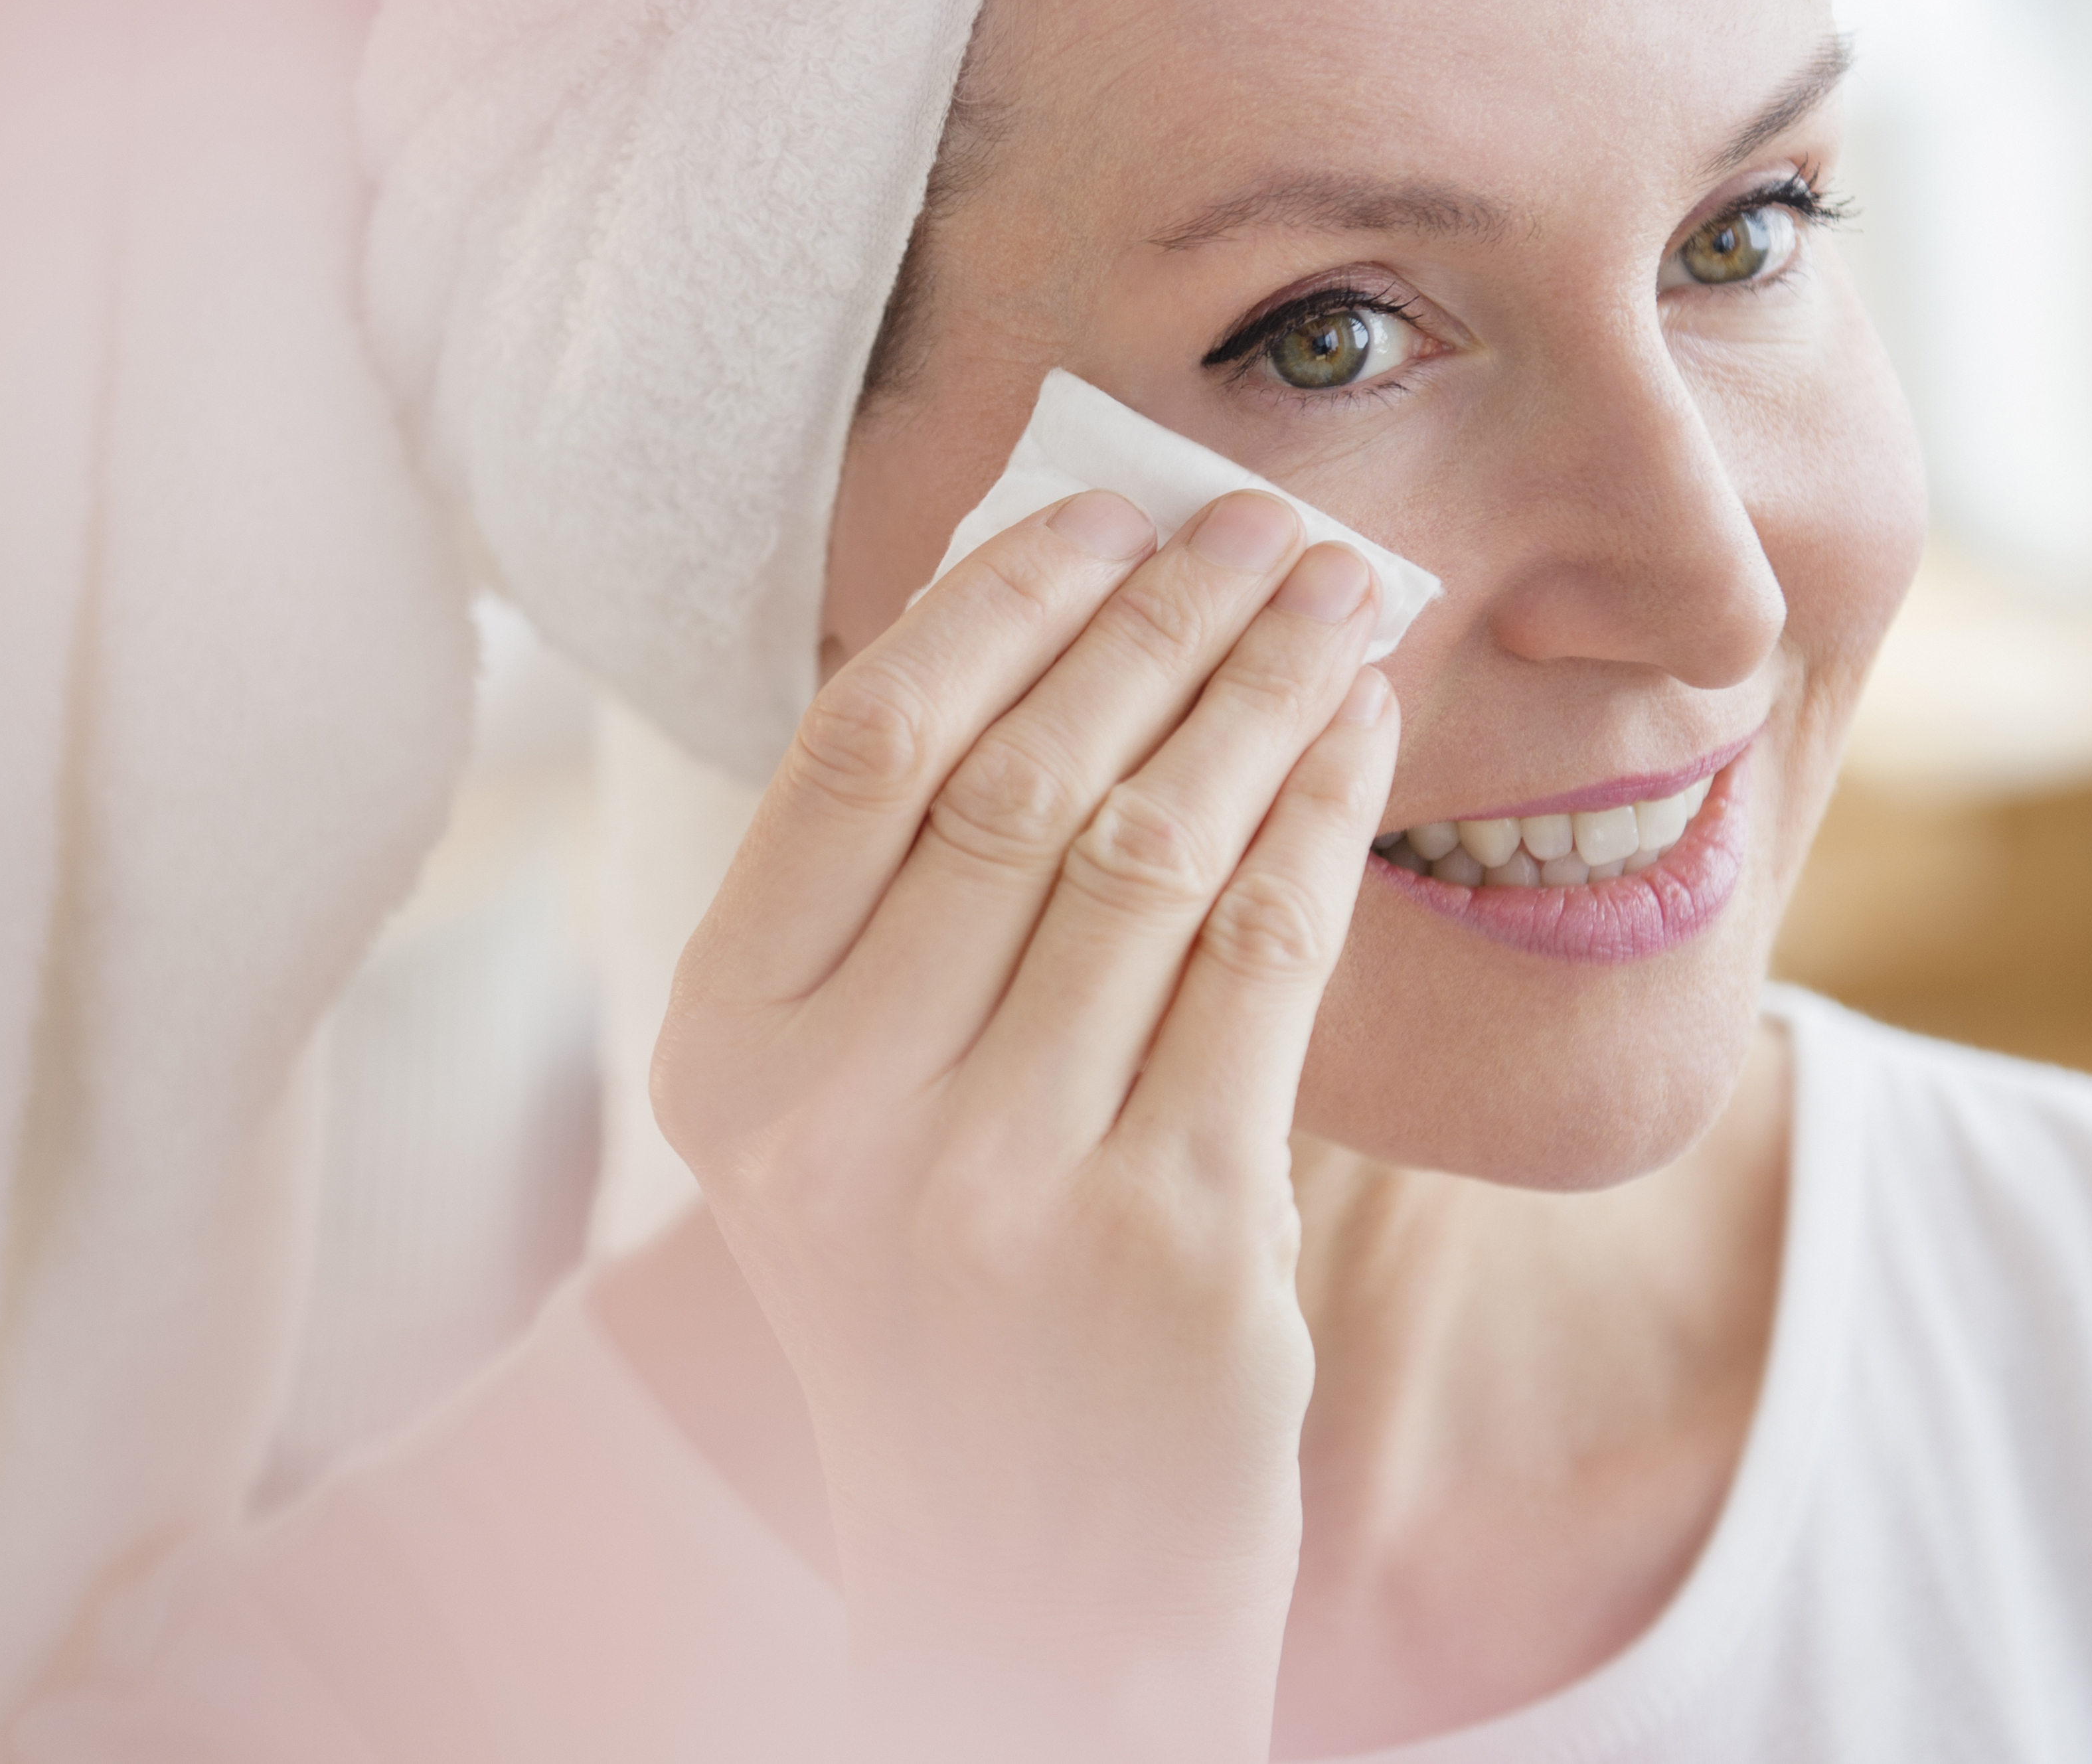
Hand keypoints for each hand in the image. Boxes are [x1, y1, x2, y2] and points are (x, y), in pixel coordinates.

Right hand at [652, 488, 1396, 1762]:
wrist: (1030, 1582)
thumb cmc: (944, 1305)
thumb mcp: (848, 1116)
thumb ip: (899, 911)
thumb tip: (1040, 624)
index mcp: (729, 1057)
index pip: (856, 755)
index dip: (991, 604)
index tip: (1100, 509)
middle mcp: (839, 1114)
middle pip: (1017, 779)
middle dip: (1159, 619)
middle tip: (1260, 521)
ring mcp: (1004, 1180)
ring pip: (1151, 847)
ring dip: (1262, 692)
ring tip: (1339, 594)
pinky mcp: (1175, 1238)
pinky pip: (1262, 960)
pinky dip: (1320, 820)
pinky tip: (1362, 737)